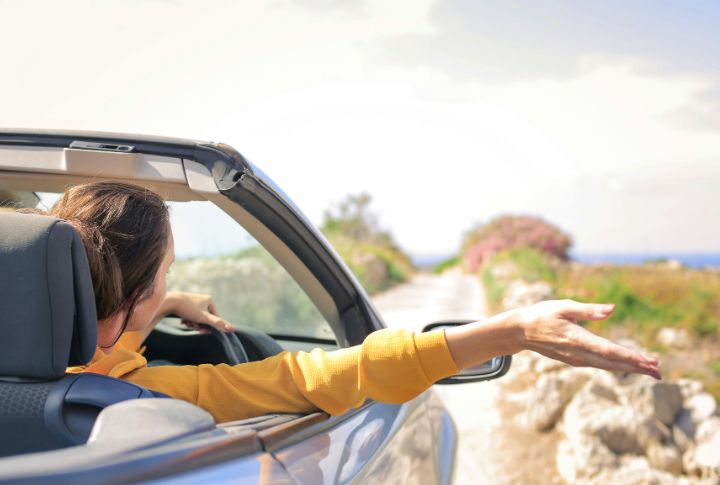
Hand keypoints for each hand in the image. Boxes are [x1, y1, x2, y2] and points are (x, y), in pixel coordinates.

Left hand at [162, 292, 235, 333]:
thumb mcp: (204, 318)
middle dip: (199, 324)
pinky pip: (191, 314)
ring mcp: (194, 300)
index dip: (210, 325)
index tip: (203, 331)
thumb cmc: (188, 309)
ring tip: (186, 322)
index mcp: (209, 299)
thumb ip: (218, 323)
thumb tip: (233, 329)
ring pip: (197, 317)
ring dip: (193, 323)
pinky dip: (188, 319)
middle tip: (194, 327)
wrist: (169, 302)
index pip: (215, 317)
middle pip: (205, 317)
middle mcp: (202, 298)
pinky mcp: (186, 303)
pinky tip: (182, 320)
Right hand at [507, 299, 660, 378]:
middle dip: (637, 367)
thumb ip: (588, 310)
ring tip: (651, 371)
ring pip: (608, 366)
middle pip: (612, 363)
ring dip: (630, 369)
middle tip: (659, 371)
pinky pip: (600, 365)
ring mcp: (576, 359)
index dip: (629, 356)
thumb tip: (612, 309)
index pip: (608, 350)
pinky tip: (627, 366)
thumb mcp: (564, 306)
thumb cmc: (542, 314)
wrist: (521, 331)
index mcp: (576, 338)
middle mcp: (578, 353)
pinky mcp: (574, 360)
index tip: (648, 361)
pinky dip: (617, 366)